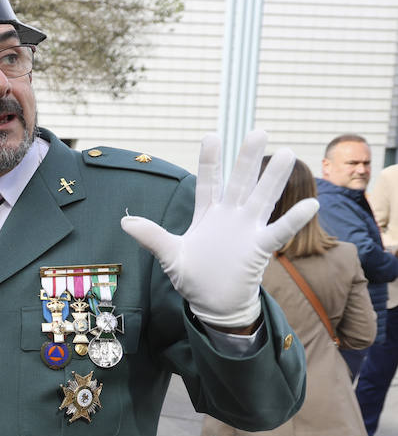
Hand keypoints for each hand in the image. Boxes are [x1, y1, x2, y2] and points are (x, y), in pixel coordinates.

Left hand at [120, 131, 317, 329]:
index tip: (212, 135)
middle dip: (248, 158)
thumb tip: (125, 221)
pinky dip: (293, 219)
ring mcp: (247, 230)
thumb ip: (152, 236)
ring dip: (274, 178)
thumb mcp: (170, 256)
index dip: (210, 161)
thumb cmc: (193, 277)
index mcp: (207, 215)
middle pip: (240, 182)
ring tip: (288, 153)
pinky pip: (279, 231)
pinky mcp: (259, 248)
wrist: (213, 303)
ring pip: (262, 198)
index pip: (208, 182)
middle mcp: (230, 216)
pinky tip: (309, 204)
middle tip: (259, 131)